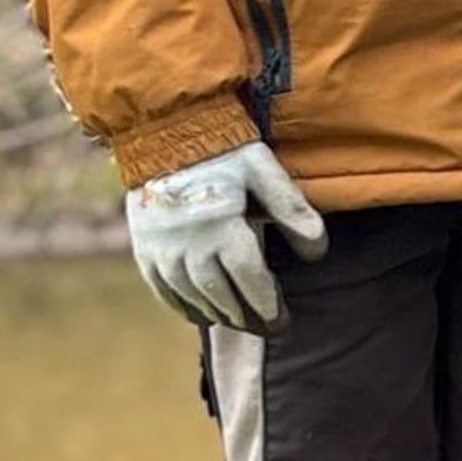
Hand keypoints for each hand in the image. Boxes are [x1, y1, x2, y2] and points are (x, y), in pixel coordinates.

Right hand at [125, 141, 327, 331]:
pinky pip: (163, 290)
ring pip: (194, 298)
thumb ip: (292, 209)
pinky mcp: (144, 249)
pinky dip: (183, 307)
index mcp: (223, 228)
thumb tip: (317, 252)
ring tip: (241, 323)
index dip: (268, 305)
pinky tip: (201, 316)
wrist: (162, 133)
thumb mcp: (263, 170)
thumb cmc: (222, 151)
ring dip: (219, 315)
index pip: (250, 281)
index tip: (283, 319)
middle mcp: (190, 247)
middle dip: (248, 317)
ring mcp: (163, 251)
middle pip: (223, 297)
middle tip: (268, 327)